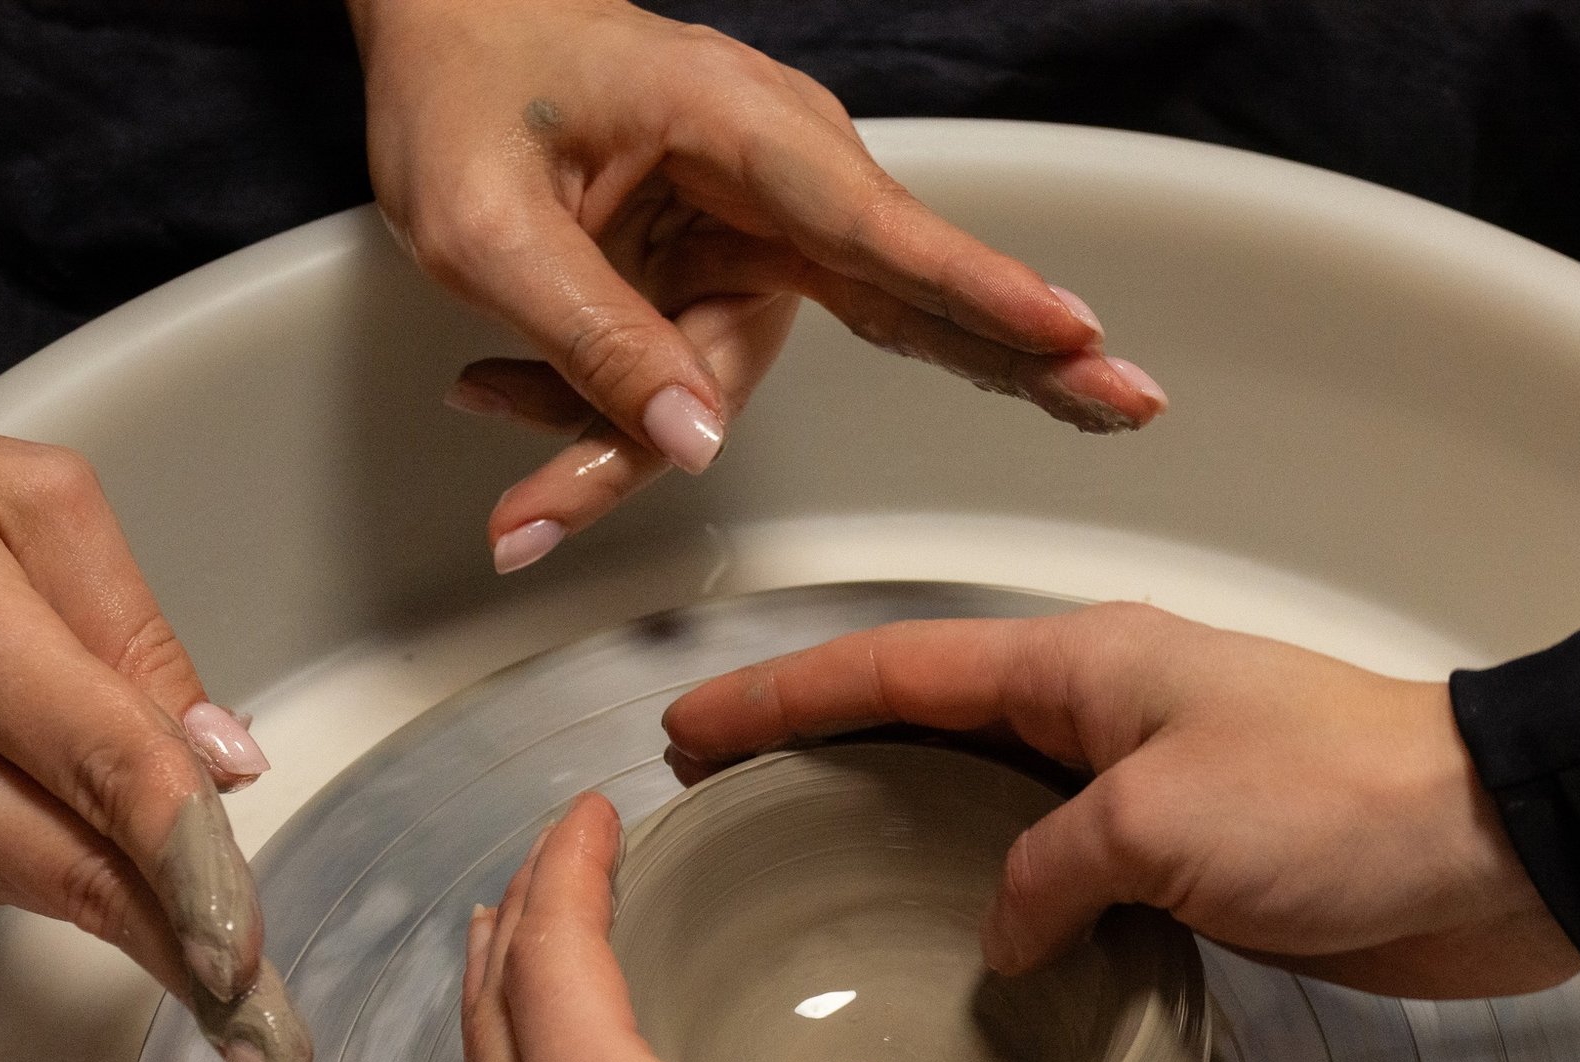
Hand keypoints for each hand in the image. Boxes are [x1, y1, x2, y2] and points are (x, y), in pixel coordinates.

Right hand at [0, 384, 310, 1061]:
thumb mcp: (23, 502)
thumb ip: (136, 627)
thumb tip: (217, 753)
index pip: (112, 781)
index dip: (192, 874)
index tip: (244, 960)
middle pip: (89, 883)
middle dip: (195, 968)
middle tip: (281, 1052)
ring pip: (57, 892)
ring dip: (143, 907)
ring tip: (215, 923)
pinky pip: (3, 881)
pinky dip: (61, 862)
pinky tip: (58, 809)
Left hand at [350, 0, 1165, 569]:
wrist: (447, 29)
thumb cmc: (465, 89)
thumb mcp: (483, 222)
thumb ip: (587, 334)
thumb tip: (694, 442)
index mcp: (740, 127)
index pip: (879, 229)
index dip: (979, 294)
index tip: (1071, 334)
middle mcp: (778, 178)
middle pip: (913, 293)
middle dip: (1019, 356)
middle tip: (1132, 402)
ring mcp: (761, 231)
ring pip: (749, 378)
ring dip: (627, 445)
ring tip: (516, 496)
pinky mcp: (730, 272)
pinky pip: (697, 377)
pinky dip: (609, 416)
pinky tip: (498, 396)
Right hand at [662, 603, 1579, 998]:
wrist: (1494, 848)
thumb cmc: (1345, 800)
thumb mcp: (1158, 824)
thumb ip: (1047, 871)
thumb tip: (1004, 929)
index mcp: (1082, 665)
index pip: (894, 671)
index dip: (784, 698)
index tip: (694, 726)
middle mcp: (1103, 714)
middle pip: (927, 724)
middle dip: (821, 752)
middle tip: (727, 796)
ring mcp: (1148, 787)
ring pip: (991, 803)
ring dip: (905, 828)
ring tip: (816, 872)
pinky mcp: (1192, 862)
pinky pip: (1063, 871)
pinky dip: (1002, 898)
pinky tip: (966, 948)